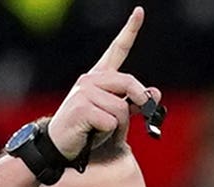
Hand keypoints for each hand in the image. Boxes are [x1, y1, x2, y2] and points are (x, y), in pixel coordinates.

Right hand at [45, 7, 161, 159]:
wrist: (59, 146)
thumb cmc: (88, 130)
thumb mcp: (114, 116)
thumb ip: (134, 103)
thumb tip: (154, 93)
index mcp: (99, 77)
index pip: (117, 49)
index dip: (130, 30)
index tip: (139, 12)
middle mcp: (90, 79)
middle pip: (129, 83)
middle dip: (140, 101)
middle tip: (141, 112)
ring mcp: (84, 91)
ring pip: (122, 108)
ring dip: (119, 125)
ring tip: (101, 130)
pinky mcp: (81, 107)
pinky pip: (111, 121)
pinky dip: (108, 132)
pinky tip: (92, 133)